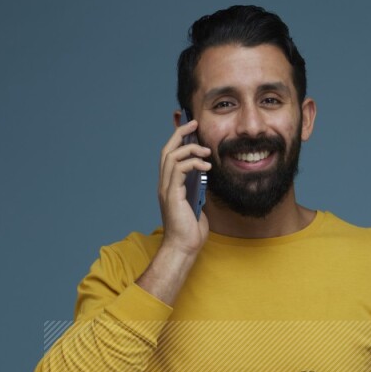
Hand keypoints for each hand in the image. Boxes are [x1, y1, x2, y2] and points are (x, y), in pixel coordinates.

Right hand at [157, 118, 211, 257]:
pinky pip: (179, 170)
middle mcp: (164, 184)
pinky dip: (192, 163)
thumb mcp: (198, 204)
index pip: (170, 156)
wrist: (184, 247)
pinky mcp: (171, 194)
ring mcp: (166, 189)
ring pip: (171, 157)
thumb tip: (205, 178)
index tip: (190, 128)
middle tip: (194, 124)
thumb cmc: (190, 230)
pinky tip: (205, 166)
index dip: (177, 139)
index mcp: (170, 185)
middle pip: (167, 150)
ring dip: (189, 149)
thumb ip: (198, 190)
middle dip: (180, 134)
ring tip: (206, 151)